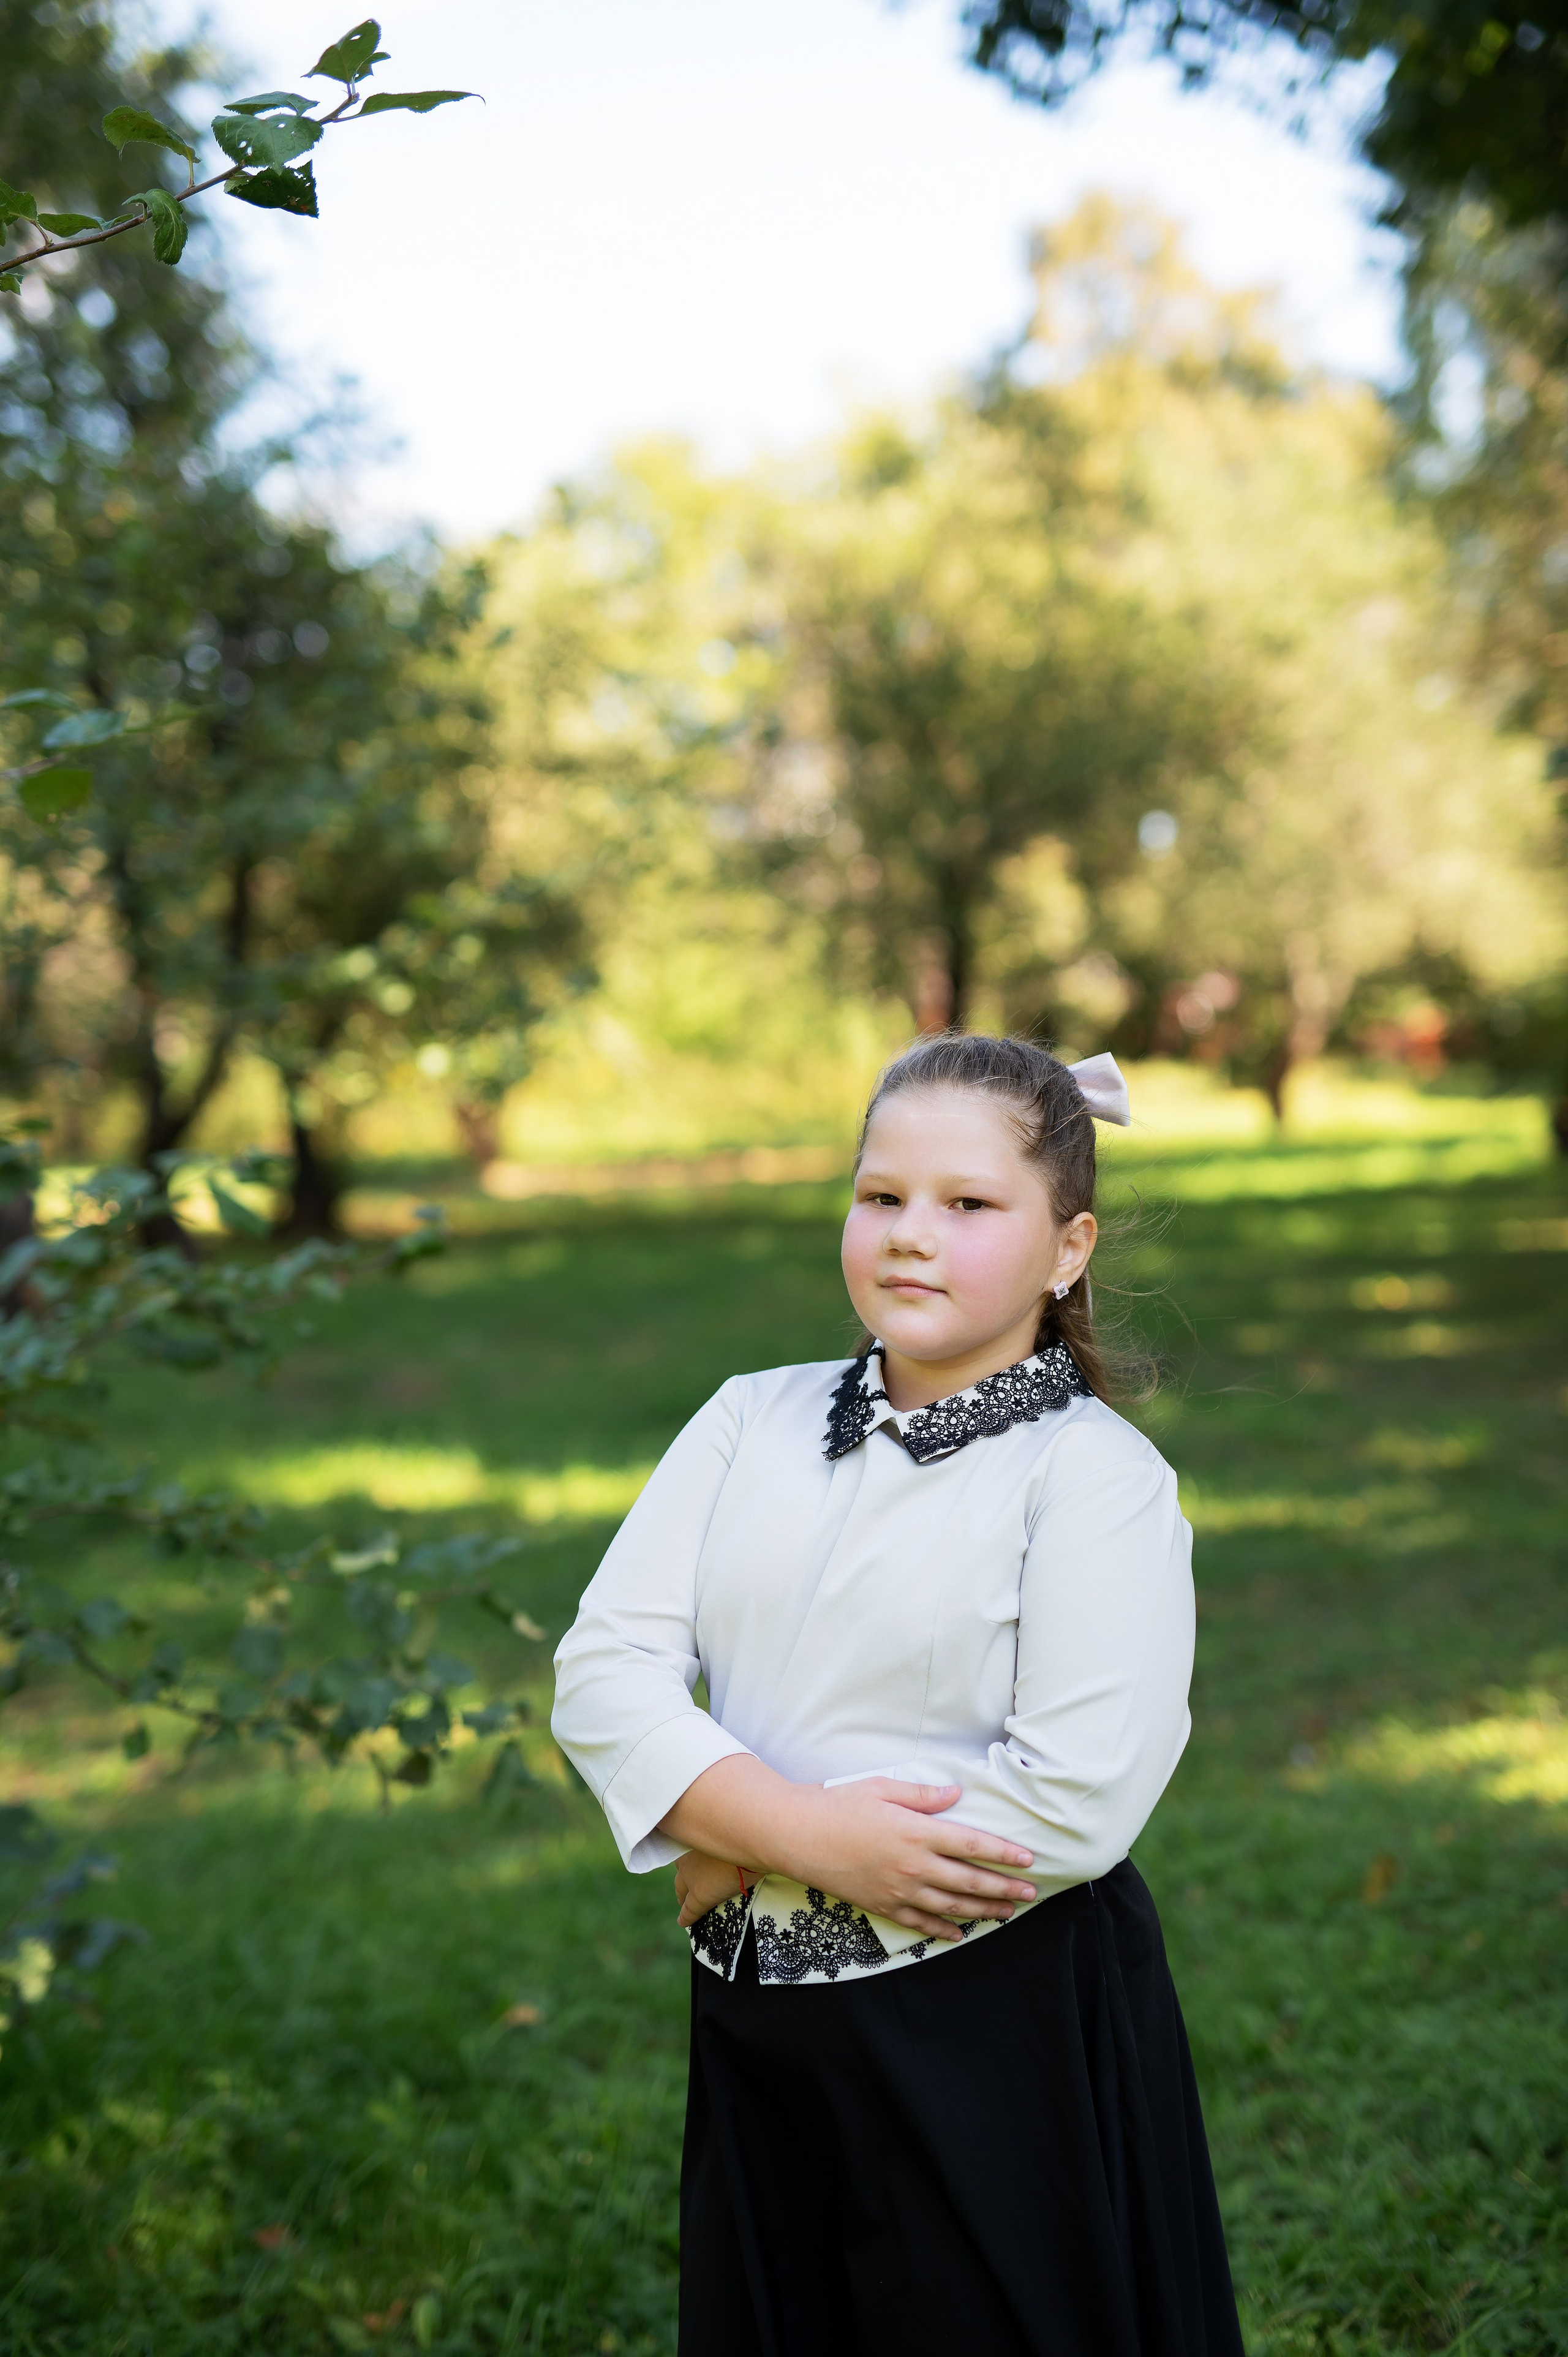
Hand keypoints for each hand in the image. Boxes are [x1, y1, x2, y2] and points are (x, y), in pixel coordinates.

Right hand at [658, 1756, 1036, 1944]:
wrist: (797, 1836)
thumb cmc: (838, 1805)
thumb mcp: (883, 1788)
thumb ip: (923, 1795)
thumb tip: (957, 1793)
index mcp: (917, 1832)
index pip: (972, 1845)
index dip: (1003, 1854)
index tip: (1028, 1861)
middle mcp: (913, 1866)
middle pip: (970, 1881)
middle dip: (1004, 1889)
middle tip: (1029, 1894)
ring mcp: (898, 1890)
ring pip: (951, 1906)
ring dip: (982, 1911)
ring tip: (1006, 1913)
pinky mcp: (882, 1906)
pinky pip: (921, 1923)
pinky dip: (944, 1930)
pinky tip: (961, 1933)